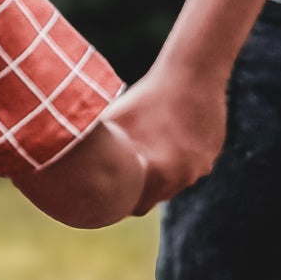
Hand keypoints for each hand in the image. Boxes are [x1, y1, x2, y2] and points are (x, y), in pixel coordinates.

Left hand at [110, 60, 227, 209]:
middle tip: (126, 170)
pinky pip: (192, 165)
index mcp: (157, 173)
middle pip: (156, 196)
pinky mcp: (212, 153)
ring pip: (176, 181)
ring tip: (149, 149)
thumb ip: (98, 149)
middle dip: (142, 188)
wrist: (193, 74)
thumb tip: (68, 165)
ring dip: (162, 173)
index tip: (111, 188)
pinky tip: (169, 135)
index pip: (134, 205)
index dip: (121, 200)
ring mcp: (200, 166)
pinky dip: (180, 158)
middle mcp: (182, 176)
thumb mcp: (116, 121)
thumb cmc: (148, 96)